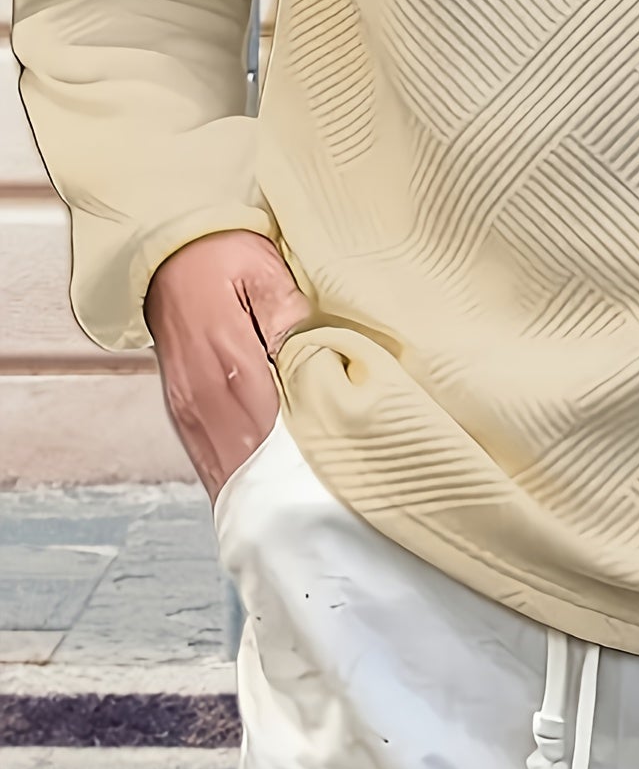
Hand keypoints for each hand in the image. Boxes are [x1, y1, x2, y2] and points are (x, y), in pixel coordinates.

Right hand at [144, 229, 312, 505]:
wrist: (168, 254)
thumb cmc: (222, 257)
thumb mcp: (263, 268)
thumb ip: (286, 312)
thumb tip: (307, 352)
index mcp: (227, 362)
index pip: (272, 427)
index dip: (305, 456)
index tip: (340, 474)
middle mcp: (201, 396)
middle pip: (249, 463)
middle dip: (288, 487)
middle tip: (330, 508)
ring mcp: (187, 410)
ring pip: (225, 471)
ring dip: (260, 492)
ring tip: (302, 514)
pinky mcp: (183, 414)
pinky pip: (209, 462)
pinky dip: (235, 483)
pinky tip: (263, 499)